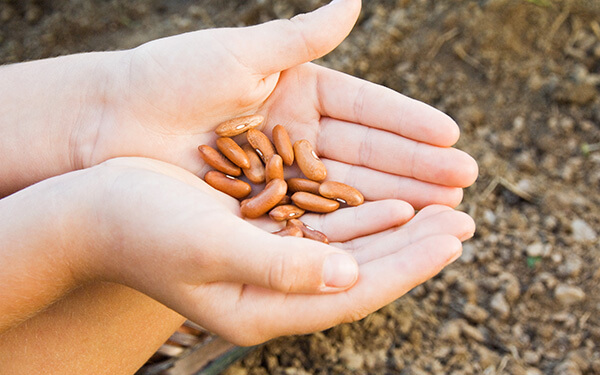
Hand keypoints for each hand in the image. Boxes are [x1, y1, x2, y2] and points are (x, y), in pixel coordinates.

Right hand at [71, 158, 473, 345]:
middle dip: (415, 248)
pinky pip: (328, 228)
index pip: (353, 293)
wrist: (96, 209)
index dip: (406, 268)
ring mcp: (271, 265)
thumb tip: (349, 276)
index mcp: (261, 308)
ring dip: (398, 229)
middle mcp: (273, 292)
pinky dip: (364, 215)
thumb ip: (278, 265)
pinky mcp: (266, 235)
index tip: (453, 240)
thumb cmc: (142, 228)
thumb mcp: (209, 246)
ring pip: (352, 250)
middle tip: (465, 219)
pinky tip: (393, 201)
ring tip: (443, 207)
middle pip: (362, 273)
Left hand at [79, 0, 475, 208]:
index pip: (366, 109)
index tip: (451, 135)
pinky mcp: (262, 204)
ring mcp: (284, 172)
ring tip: (444, 210)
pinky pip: (314, 215)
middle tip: (465, 182)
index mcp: (299, 91)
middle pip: (367, 153)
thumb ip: (301, 38)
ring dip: (396, 198)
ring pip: (348, 187)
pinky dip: (350, 223)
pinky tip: (388, 231)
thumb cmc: (171, 77)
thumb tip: (355, 1)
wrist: (113, 124)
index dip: (408, 124)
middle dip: (417, 168)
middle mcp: (298, 133)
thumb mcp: (242, 53)